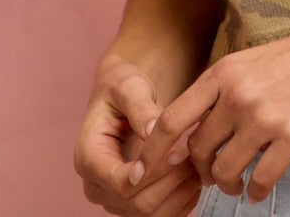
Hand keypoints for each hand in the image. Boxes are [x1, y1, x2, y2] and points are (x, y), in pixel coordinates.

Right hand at [74, 57, 201, 215]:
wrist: (122, 97)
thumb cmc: (122, 87)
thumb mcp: (129, 86)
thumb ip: (140, 107)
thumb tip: (154, 130)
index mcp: (89, 157)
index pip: (119, 182)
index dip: (152, 172)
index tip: (178, 151)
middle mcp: (97, 186)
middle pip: (137, 203)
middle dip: (171, 180)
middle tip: (196, 153)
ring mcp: (114, 199)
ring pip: (150, 215)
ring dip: (180, 193)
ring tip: (200, 162)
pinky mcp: (132, 203)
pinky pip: (160, 216)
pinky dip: (182, 201)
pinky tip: (197, 176)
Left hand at [135, 9, 289, 204]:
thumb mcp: (254, 61)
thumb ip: (223, 90)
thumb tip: (196, 130)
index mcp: (223, 72)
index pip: (170, 121)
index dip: (152, 153)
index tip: (145, 172)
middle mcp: (237, 95)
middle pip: (196, 151)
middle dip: (199, 171)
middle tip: (210, 175)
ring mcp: (264, 118)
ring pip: (224, 171)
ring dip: (226, 184)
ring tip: (236, 183)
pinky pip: (260, 181)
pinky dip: (256, 191)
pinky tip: (260, 188)